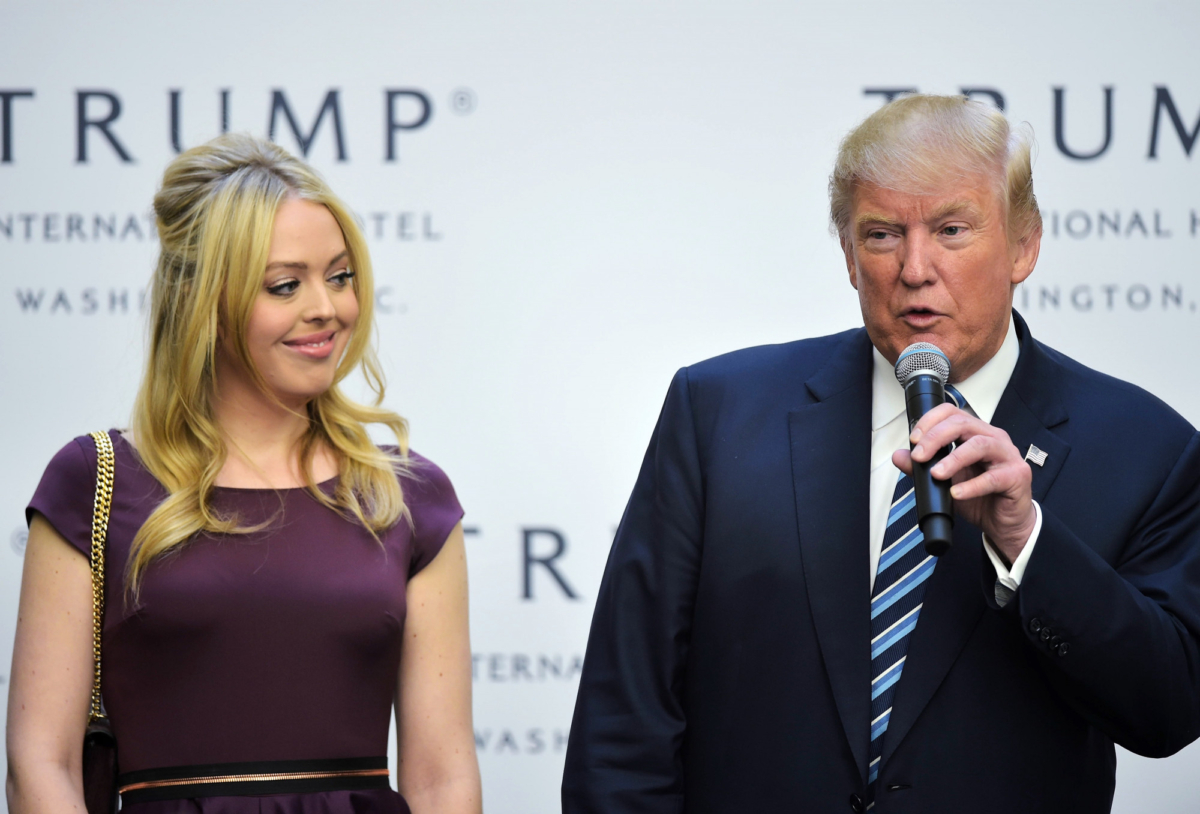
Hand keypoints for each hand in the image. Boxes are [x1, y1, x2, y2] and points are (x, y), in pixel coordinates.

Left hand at [891, 402, 1035, 563]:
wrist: (1004, 522)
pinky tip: (956, 493)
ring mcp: (1008, 455)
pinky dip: (972, 486)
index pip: (953, 413)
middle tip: (920, 456)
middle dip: (936, 437)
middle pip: (963, 424)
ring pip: (979, 445)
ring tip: (936, 474)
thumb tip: (898, 456)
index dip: (931, 421)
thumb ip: (922, 467)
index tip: (913, 439)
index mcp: (976, 433)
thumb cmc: (980, 496)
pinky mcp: (1017, 476)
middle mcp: (993, 438)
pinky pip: (993, 478)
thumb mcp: (945, 480)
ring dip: (953, 459)